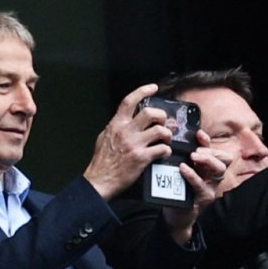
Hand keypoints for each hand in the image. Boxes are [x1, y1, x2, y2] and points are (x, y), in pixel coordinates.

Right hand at [83, 84, 172, 199]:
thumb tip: (125, 120)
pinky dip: (166, 150)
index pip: (129, 101)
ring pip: (159, 130)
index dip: (143, 91)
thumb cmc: (101, 161)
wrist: (100, 181)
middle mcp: (125, 132)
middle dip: (161, 116)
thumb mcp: (104, 138)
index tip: (153, 87)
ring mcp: (134, 144)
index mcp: (116, 125)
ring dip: (167, 134)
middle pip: (150, 113)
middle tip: (163, 122)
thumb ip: (115, 127)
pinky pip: (162, 149)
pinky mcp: (141, 158)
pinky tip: (164, 152)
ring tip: (166, 139)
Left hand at [162, 130, 231, 244]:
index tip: (199, 134)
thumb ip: (184, 158)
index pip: (217, 151)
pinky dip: (192, 174)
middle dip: (212, 151)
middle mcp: (214, 177)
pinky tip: (183, 168)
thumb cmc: (178, 191)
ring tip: (193, 156)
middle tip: (196, 150)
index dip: (209, 142)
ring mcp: (211, 187)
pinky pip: (201, 184)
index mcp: (209, 168)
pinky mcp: (204, 198)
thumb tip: (179, 140)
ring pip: (219, 170)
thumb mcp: (182, 171)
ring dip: (207, 160)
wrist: (174, 216)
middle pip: (225, 159)